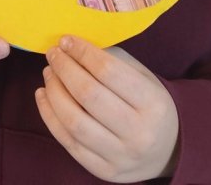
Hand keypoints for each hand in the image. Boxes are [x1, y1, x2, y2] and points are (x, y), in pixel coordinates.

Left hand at [36, 36, 179, 182]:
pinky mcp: (103, 170)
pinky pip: (67, 141)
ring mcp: (120, 156)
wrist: (167, 151)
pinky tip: (43, 95)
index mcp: (153, 103)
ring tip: (49, 73)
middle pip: (88, 95)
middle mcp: (139, 133)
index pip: (108, 71)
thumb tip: (72, 46)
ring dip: (53, 91)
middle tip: (53, 54)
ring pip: (73, 121)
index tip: (66, 40)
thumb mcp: (143, 78)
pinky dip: (49, 115)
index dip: (82, 52)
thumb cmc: (148, 105)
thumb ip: (111, 60)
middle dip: (64, 69)